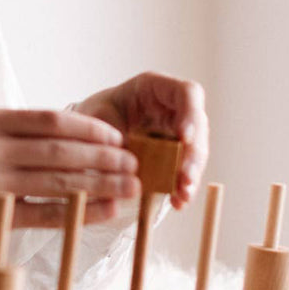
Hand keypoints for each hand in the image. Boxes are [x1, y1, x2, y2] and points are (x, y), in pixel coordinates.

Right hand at [0, 109, 140, 247]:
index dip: (90, 130)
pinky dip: (81, 213)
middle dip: (104, 158)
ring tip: (131, 187)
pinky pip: (48, 213)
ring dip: (102, 184)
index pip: (52, 121)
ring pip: (60, 182)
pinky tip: (106, 211)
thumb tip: (80, 135)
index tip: (117, 138)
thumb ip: (21, 132)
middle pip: (62, 151)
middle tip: (133, 164)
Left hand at [74, 73, 207, 209]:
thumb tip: (119, 156)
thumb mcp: (95, 116)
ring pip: (196, 152)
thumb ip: (107, 131)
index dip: (190, 114)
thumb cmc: (94, 116)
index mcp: (156, 88)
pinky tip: (178, 201)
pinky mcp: (176, 156)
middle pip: (197, 127)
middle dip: (193, 154)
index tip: (184, 136)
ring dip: (191, 175)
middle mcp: (174, 109)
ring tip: (182, 195)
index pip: (187, 93)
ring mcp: (178, 133)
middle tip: (185, 177)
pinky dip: (182, 188)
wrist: (90, 133)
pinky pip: (185, 172)